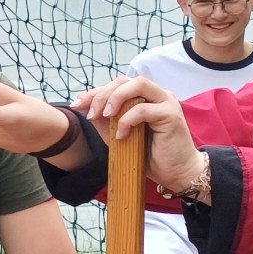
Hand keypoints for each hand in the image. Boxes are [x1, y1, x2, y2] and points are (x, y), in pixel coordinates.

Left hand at [73, 77, 202, 194]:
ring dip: (115, 98)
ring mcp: (166, 101)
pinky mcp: (172, 114)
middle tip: (90, 113)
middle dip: (102, 94)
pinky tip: (121, 136)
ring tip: (104, 116)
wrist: (175, 172)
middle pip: (125, 81)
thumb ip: (102, 119)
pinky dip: (127, 120)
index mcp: (144, 96)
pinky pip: (144, 109)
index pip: (117, 85)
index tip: (77, 104)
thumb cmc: (148, 154)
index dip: (95, 92)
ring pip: (138, 85)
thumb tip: (82, 103)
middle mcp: (156, 94)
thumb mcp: (117, 134)